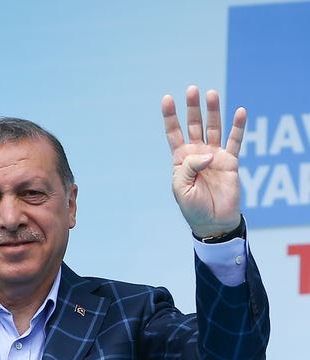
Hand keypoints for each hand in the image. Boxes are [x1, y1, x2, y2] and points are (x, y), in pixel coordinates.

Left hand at [162, 86, 244, 238]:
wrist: (213, 223)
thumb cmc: (193, 208)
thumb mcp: (182, 188)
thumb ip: (190, 167)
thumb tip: (208, 153)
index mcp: (181, 160)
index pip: (174, 133)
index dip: (170, 116)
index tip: (167, 98)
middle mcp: (197, 154)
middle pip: (194, 125)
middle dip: (193, 108)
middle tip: (192, 89)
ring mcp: (214, 156)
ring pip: (213, 128)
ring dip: (212, 111)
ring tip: (211, 94)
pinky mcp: (230, 161)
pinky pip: (235, 141)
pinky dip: (238, 127)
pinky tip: (240, 112)